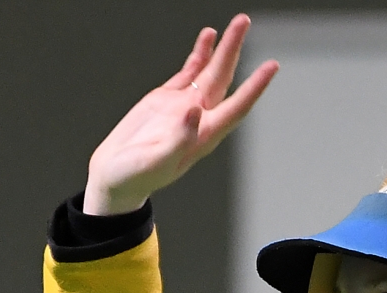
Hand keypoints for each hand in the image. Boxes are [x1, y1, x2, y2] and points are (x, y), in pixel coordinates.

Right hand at [83, 14, 278, 214]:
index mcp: (204, 135)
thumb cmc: (136, 177)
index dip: (255, 87)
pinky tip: (208, 39)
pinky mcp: (166, 99)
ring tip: (235, 24)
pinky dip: (199, 55)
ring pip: (209, 71)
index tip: (271, 66)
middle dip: (235, 50)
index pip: (236, 106)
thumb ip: (178, 139)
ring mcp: (184, 107)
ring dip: (221, 49)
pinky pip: (188, 72)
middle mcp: (200, 117)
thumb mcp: (155, 162)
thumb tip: (194, 111)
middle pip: (224, 79)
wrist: (115, 176)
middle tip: (244, 21)